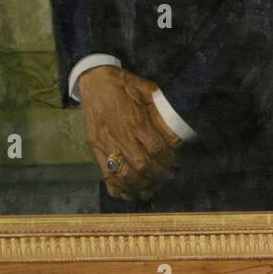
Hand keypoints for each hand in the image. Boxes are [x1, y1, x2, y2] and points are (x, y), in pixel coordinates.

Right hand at [77, 66, 181, 200]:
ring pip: (124, 174)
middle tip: (169, 178)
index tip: (177, 163)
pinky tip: (130, 193)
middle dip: (159, 176)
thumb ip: (160, 109)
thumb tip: (178, 125)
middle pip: (142, 165)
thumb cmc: (123, 84)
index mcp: (134, 120)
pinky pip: (106, 175)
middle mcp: (119, 135)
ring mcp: (105, 144)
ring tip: (153, 189)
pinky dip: (118, 189)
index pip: (156, 148)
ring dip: (141, 186)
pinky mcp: (95, 149)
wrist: (94, 79)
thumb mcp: (146, 89)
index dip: (169, 160)